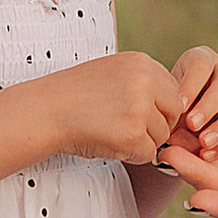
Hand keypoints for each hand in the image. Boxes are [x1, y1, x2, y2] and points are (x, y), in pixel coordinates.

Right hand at [52, 50, 186, 166]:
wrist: (43, 111)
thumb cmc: (74, 95)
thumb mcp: (111, 72)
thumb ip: (141, 81)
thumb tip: (174, 104)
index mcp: (141, 62)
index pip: (172, 89)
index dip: (158, 107)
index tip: (136, 114)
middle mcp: (145, 81)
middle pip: (175, 111)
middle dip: (158, 124)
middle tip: (129, 129)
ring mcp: (140, 108)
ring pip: (162, 135)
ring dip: (143, 141)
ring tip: (112, 134)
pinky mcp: (133, 135)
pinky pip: (148, 153)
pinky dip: (132, 155)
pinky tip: (109, 145)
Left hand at [167, 45, 217, 164]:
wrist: (182, 125)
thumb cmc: (169, 110)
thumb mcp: (166, 106)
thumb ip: (170, 115)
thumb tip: (175, 134)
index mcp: (201, 59)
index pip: (201, 64)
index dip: (192, 84)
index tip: (180, 107)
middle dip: (210, 105)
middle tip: (193, 125)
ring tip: (204, 144)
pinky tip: (210, 154)